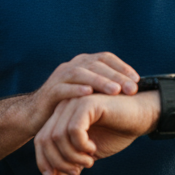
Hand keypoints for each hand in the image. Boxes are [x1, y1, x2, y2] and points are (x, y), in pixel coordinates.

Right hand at [25, 52, 139, 131]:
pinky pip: (62, 88)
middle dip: (116, 76)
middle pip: (95, 65)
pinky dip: (76, 89)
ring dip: (99, 81)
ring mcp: (59, 78)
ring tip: (116, 91)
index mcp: (82, 64)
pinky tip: (89, 93)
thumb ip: (106, 88)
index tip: (137, 79)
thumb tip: (135, 90)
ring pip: (80, 73)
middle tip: (132, 89)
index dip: (122, 66)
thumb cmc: (70, 107)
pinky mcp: (49, 92)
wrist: (38, 117)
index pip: (105, 58)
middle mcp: (71, 66)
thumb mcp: (90, 95)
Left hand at [34, 91, 159, 174]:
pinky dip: (81, 145)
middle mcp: (64, 107)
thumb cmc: (117, 132)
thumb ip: (69, 162)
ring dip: (71, 156)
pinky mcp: (88, 103)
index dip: (44, 161)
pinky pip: (74, 130)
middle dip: (57, 162)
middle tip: (76, 173)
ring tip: (88, 162)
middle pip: (45, 139)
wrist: (142, 116)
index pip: (40, 140)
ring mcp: (75, 102)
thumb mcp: (88, 153)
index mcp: (61, 116)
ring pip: (58, 136)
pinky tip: (93, 149)